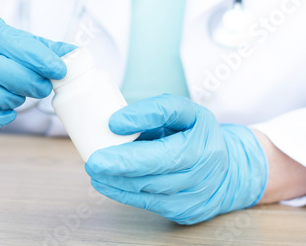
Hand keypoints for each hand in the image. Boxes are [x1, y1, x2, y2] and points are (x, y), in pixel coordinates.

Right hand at [0, 12, 74, 131]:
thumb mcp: (12, 42)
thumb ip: (42, 48)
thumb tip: (76, 54)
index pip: (6, 39)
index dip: (35, 56)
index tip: (58, 69)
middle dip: (22, 79)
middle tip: (43, 87)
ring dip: (5, 98)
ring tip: (20, 97)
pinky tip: (8, 115)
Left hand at [85, 94, 267, 224]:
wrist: (227, 169)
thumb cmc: (197, 134)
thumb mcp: (184, 111)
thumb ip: (154, 110)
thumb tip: (116, 123)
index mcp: (202, 144)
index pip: (165, 147)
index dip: (136, 143)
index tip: (110, 128)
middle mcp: (201, 173)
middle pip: (155, 172)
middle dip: (121, 167)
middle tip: (93, 161)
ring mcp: (194, 196)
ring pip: (149, 190)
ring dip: (117, 181)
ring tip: (95, 170)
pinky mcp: (184, 211)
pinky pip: (149, 204)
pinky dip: (123, 194)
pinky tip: (105, 183)